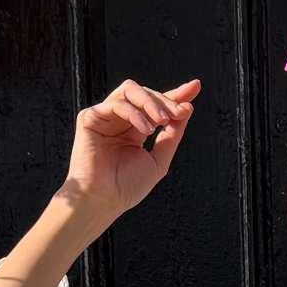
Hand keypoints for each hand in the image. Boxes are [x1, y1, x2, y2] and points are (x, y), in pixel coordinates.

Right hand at [58, 76, 201, 221]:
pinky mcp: (90, 118)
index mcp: (135, 129)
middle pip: (146, 93)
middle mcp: (120, 120)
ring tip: (163, 120)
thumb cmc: (127, 187)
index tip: (195, 86)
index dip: (175, 94)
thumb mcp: (159, 160)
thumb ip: (172, 135)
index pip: (156, 105)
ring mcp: (105, 117)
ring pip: (131, 90)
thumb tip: (187, 108)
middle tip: (180, 112)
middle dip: (166, 100)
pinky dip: (134, 113)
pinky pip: (117, 104)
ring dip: (151, 102)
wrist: (103, 200)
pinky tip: (145, 130)